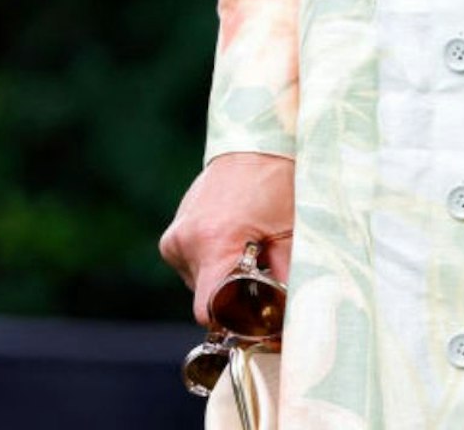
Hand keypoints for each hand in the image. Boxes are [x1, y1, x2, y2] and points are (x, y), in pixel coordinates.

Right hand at [160, 152, 295, 327]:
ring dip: (223, 275)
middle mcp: (186, 241)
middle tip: (262, 267)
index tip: (256, 315)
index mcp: (214, 243)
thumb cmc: (280, 182)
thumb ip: (287, 280)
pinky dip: (213, 260)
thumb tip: (288, 322)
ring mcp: (175, 236)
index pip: (207, 311)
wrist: (257, 140)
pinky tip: (232, 236)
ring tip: (248, 245)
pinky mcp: (172, 234)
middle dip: (234, 293)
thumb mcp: (292, 232)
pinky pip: (193, 265)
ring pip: (200, 283)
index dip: (233, 320)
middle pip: (206, 298)